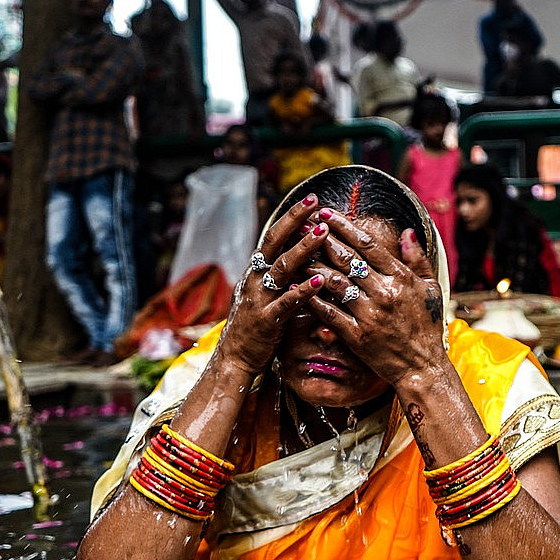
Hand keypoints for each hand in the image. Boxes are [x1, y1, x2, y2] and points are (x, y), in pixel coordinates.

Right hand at [216, 194, 329, 375]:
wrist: (236, 358)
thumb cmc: (258, 326)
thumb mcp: (267, 294)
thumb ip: (282, 276)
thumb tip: (305, 254)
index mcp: (256, 271)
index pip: (273, 236)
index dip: (291, 218)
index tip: (311, 201)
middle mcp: (255, 279)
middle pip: (274, 242)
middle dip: (295, 220)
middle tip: (315, 203)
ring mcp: (260, 299)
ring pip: (282, 268)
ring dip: (303, 249)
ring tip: (322, 233)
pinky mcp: (267, 320)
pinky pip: (286, 303)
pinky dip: (303, 291)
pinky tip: (320, 282)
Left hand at [303, 209, 447, 387]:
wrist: (422, 367)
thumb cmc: (426, 327)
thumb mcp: (430, 288)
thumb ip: (417, 259)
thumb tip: (407, 232)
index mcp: (401, 278)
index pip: (367, 246)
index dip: (344, 227)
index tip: (326, 214)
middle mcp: (384, 293)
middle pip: (346, 259)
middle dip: (322, 239)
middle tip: (303, 224)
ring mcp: (369, 315)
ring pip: (333, 282)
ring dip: (312, 265)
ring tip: (295, 252)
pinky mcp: (357, 335)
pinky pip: (329, 312)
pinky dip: (311, 298)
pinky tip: (297, 286)